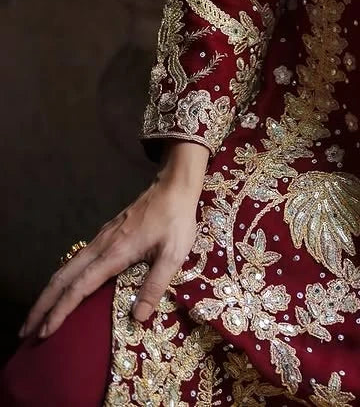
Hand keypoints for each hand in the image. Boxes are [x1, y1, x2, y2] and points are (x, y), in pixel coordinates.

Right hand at [18, 141, 208, 340]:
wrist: (174, 185)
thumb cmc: (176, 220)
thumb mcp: (173, 254)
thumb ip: (155, 286)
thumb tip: (136, 319)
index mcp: (114, 253)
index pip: (79, 287)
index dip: (60, 311)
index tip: (44, 332)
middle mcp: (100, 246)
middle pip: (62, 277)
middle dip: (42, 305)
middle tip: (25, 332)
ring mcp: (101, 238)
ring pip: (66, 268)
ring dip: (49, 293)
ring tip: (38, 317)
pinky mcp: (105, 234)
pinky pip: (76, 260)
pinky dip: (62, 279)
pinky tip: (63, 289)